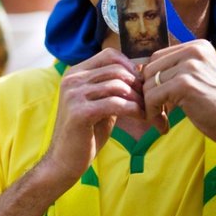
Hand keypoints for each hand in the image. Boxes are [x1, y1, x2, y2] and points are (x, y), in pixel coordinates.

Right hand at [43, 48, 144, 182]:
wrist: (64, 160)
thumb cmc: (85, 133)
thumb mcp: (98, 103)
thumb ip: (112, 87)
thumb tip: (140, 72)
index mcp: (75, 74)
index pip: (109, 55)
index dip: (130, 66)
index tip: (141, 83)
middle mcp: (72, 80)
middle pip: (117, 70)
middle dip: (138, 85)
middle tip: (150, 101)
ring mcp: (73, 95)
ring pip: (118, 86)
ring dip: (139, 99)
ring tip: (147, 111)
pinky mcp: (80, 112)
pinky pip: (116, 103)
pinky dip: (134, 109)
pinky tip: (141, 118)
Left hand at [142, 40, 215, 148]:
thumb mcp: (197, 76)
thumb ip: (175, 68)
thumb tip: (139, 69)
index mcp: (197, 46)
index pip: (156, 58)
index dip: (152, 80)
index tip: (159, 99)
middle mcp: (194, 51)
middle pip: (149, 70)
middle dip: (149, 93)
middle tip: (158, 112)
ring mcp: (190, 67)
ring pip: (149, 85)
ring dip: (150, 107)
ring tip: (162, 120)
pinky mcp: (185, 85)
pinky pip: (152, 98)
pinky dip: (153, 114)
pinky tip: (163, 126)